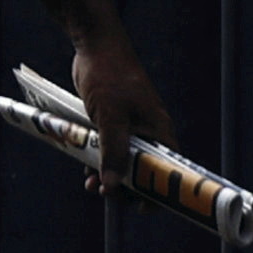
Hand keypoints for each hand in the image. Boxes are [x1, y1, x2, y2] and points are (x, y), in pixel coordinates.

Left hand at [65, 24, 176, 190]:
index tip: (141, 208)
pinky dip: (99, 160)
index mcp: (158, 131)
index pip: (168, 170)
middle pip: (145, 171)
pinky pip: (110, 149)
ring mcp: (131, 126)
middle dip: (127, 187)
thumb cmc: (108, 76)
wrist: (94, 45)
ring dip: (110, 176)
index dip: (159, 192)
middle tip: (107, 195)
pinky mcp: (113, 121)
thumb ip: (113, 152)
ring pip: (124, 161)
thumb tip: (113, 187)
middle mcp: (148, 131)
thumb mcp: (111, 118)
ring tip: (92, 187)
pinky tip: (85, 170)